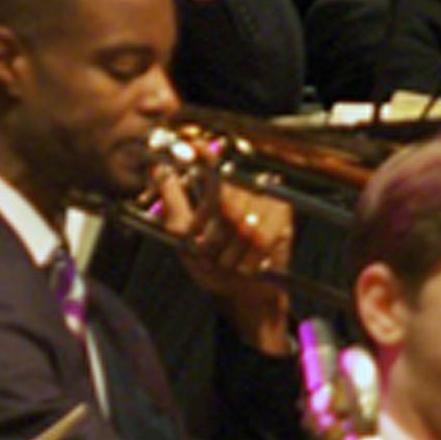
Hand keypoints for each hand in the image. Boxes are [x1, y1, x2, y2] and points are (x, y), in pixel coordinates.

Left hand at [146, 168, 291, 353]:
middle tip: (208, 253)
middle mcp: (243, 186)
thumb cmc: (214, 266)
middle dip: (211, 235)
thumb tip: (157, 167)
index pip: (211, 162)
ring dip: (230, 252)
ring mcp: (265, 197)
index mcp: (218, 188)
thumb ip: (172, 203)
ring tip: (229, 263)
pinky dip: (249, 258)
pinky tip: (248, 265)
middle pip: (223, 199)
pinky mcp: (283, 214)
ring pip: (242, 222)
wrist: (246, 294)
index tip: (193, 145)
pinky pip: (261, 236)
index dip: (203, 153)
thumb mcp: (183, 238)